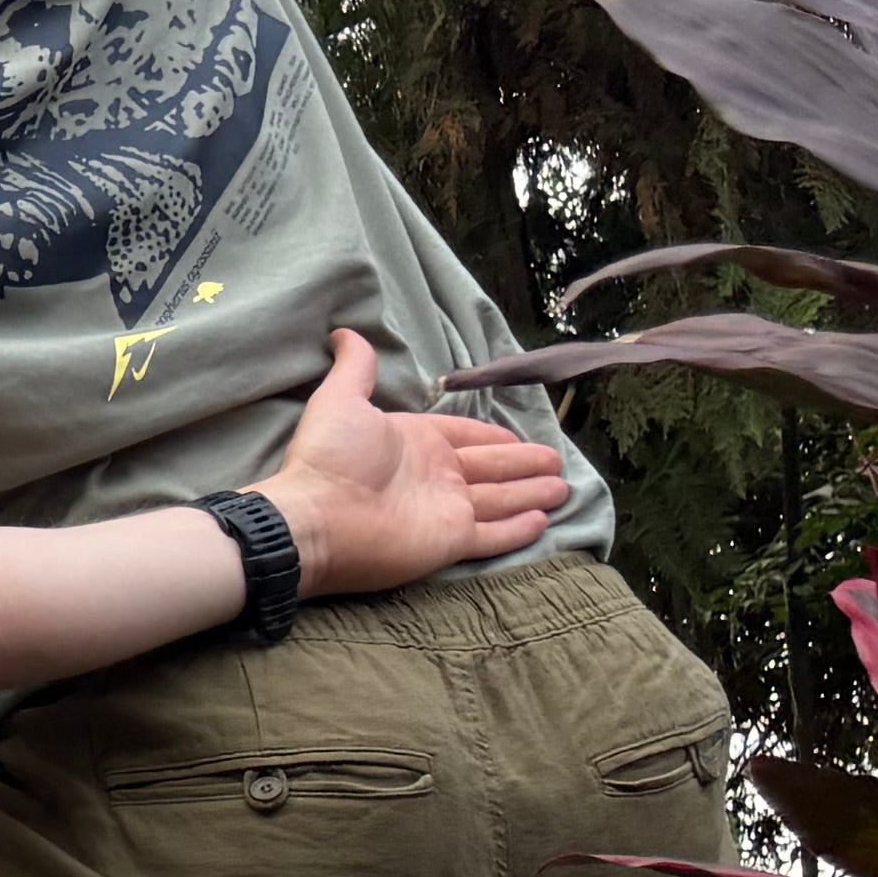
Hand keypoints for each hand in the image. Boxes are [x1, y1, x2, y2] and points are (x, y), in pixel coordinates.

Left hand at [254, 331, 569, 601]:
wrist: (315, 518)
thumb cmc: (329, 457)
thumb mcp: (341, 400)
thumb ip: (355, 368)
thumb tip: (345, 334)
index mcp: (417, 443)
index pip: (467, 436)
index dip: (493, 437)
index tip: (518, 438)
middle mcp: (435, 477)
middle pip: (492, 468)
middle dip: (524, 465)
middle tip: (556, 463)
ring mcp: (444, 511)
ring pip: (500, 499)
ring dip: (530, 494)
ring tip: (561, 489)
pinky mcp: (450, 542)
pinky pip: (493, 535)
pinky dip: (518, 530)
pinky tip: (542, 522)